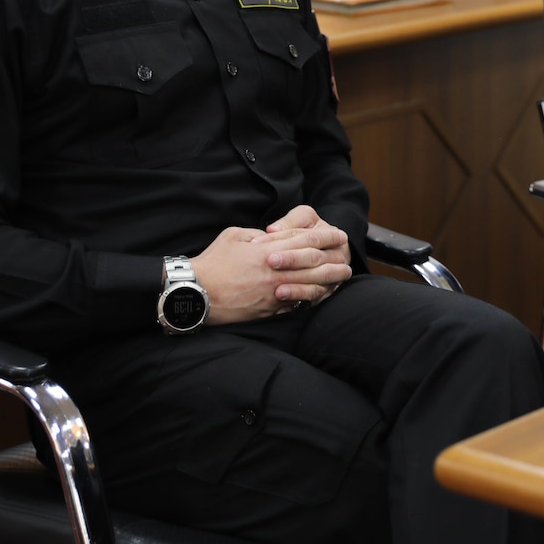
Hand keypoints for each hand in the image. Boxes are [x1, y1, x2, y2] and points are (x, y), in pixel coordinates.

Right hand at [189, 211, 352, 324]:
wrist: (195, 293)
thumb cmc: (212, 263)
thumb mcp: (234, 236)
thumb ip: (256, 234)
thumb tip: (271, 236)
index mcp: (267, 249)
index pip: (303, 239)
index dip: (325, 235)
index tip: (338, 234)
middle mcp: (275, 270)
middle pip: (313, 262)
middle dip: (334, 257)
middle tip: (348, 255)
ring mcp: (273, 291)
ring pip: (310, 284)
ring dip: (330, 279)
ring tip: (343, 275)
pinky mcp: (269, 309)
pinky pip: (296, 303)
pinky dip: (310, 298)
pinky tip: (320, 294)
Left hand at [259, 204, 352, 307]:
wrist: (325, 252)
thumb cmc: (308, 232)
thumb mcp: (303, 219)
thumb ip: (290, 222)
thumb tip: (272, 229)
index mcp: (331, 235)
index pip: (310, 237)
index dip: (285, 238)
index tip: (260, 242)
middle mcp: (336, 257)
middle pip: (315, 259)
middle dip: (293, 260)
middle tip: (271, 262)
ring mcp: (333, 277)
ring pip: (318, 282)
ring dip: (298, 287)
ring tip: (278, 291)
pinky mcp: (326, 292)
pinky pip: (314, 299)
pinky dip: (299, 301)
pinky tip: (282, 306)